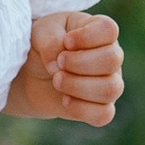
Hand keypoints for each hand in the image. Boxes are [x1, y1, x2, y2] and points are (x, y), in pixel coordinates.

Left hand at [8, 11, 123, 129]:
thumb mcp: (40, 32)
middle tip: (58, 63)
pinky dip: (82, 109)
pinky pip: (104, 114)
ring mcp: (109, 83)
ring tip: (56, 81)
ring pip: (111, 89)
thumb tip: (58, 65)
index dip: (87, 37)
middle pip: (112, 60)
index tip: (67, 41)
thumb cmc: (42, 44)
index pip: (109, 30)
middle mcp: (110, 56)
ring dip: (78, 86)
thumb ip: (50, 40)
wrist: (31, 73)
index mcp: (99, 31)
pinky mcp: (101, 107)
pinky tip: (65, 100)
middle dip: (80, 63)